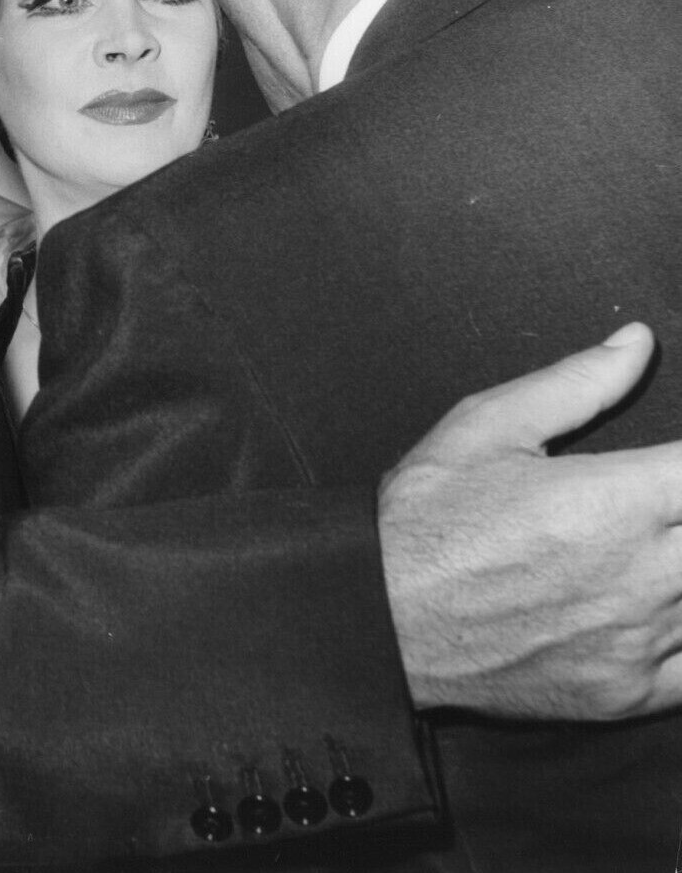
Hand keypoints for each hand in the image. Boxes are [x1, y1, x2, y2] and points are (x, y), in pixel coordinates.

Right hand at [379, 323, 681, 719]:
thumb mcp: (489, 425)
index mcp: (616, 500)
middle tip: (655, 504)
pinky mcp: (630, 693)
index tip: (668, 466)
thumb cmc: (427, 517)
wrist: (381, 617)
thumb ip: (578, 381)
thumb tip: (637, 342)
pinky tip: (656, 606)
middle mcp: (642, 573)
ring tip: (644, 546)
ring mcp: (640, 640)